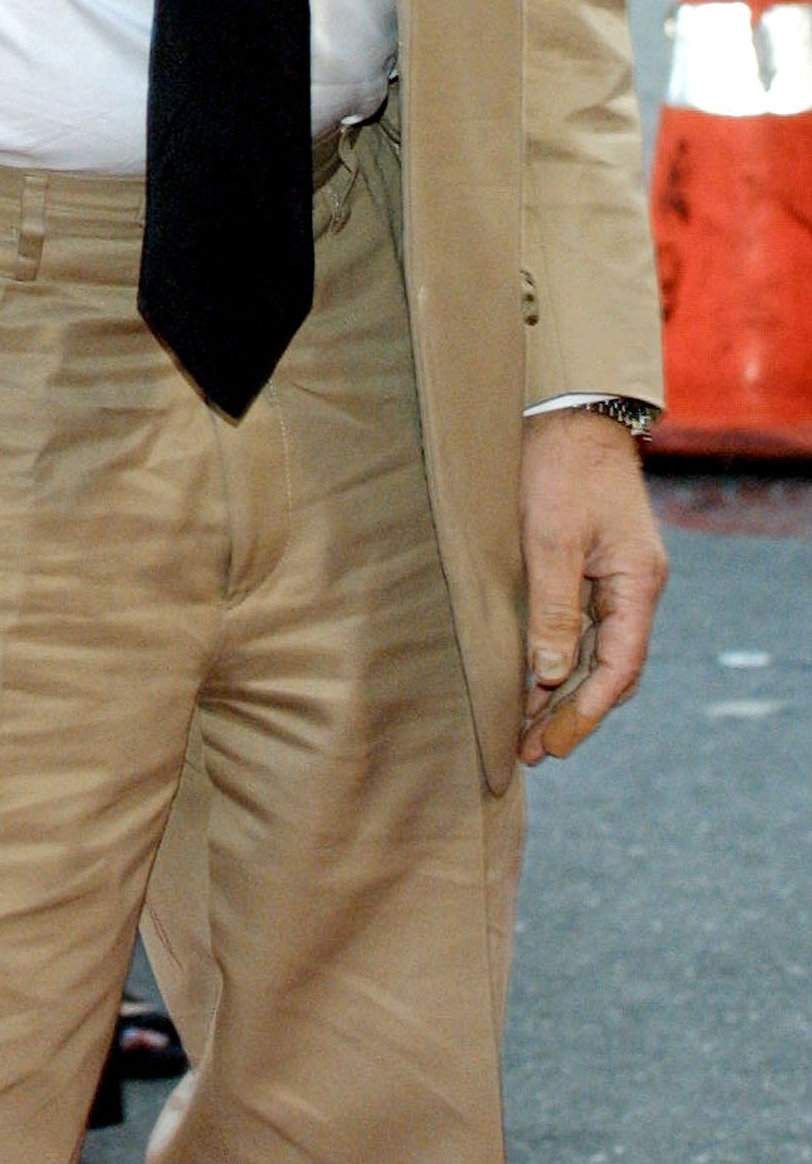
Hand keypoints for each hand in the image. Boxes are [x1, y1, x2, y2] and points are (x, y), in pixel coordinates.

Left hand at [517, 410, 667, 764]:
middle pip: (610, 668)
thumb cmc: (559, 467)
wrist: (564, 411)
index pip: (620, 667)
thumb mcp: (551, 539)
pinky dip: (557, 658)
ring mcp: (614, 577)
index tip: (552, 744)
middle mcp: (633, 586)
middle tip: (530, 752)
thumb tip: (549, 675)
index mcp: (638, 582)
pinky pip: (580, 627)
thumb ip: (553, 609)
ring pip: (593, 651)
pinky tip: (529, 680)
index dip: (587, 711)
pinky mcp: (589, 566)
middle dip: (571, 712)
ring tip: (524, 731)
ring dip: (561, 691)